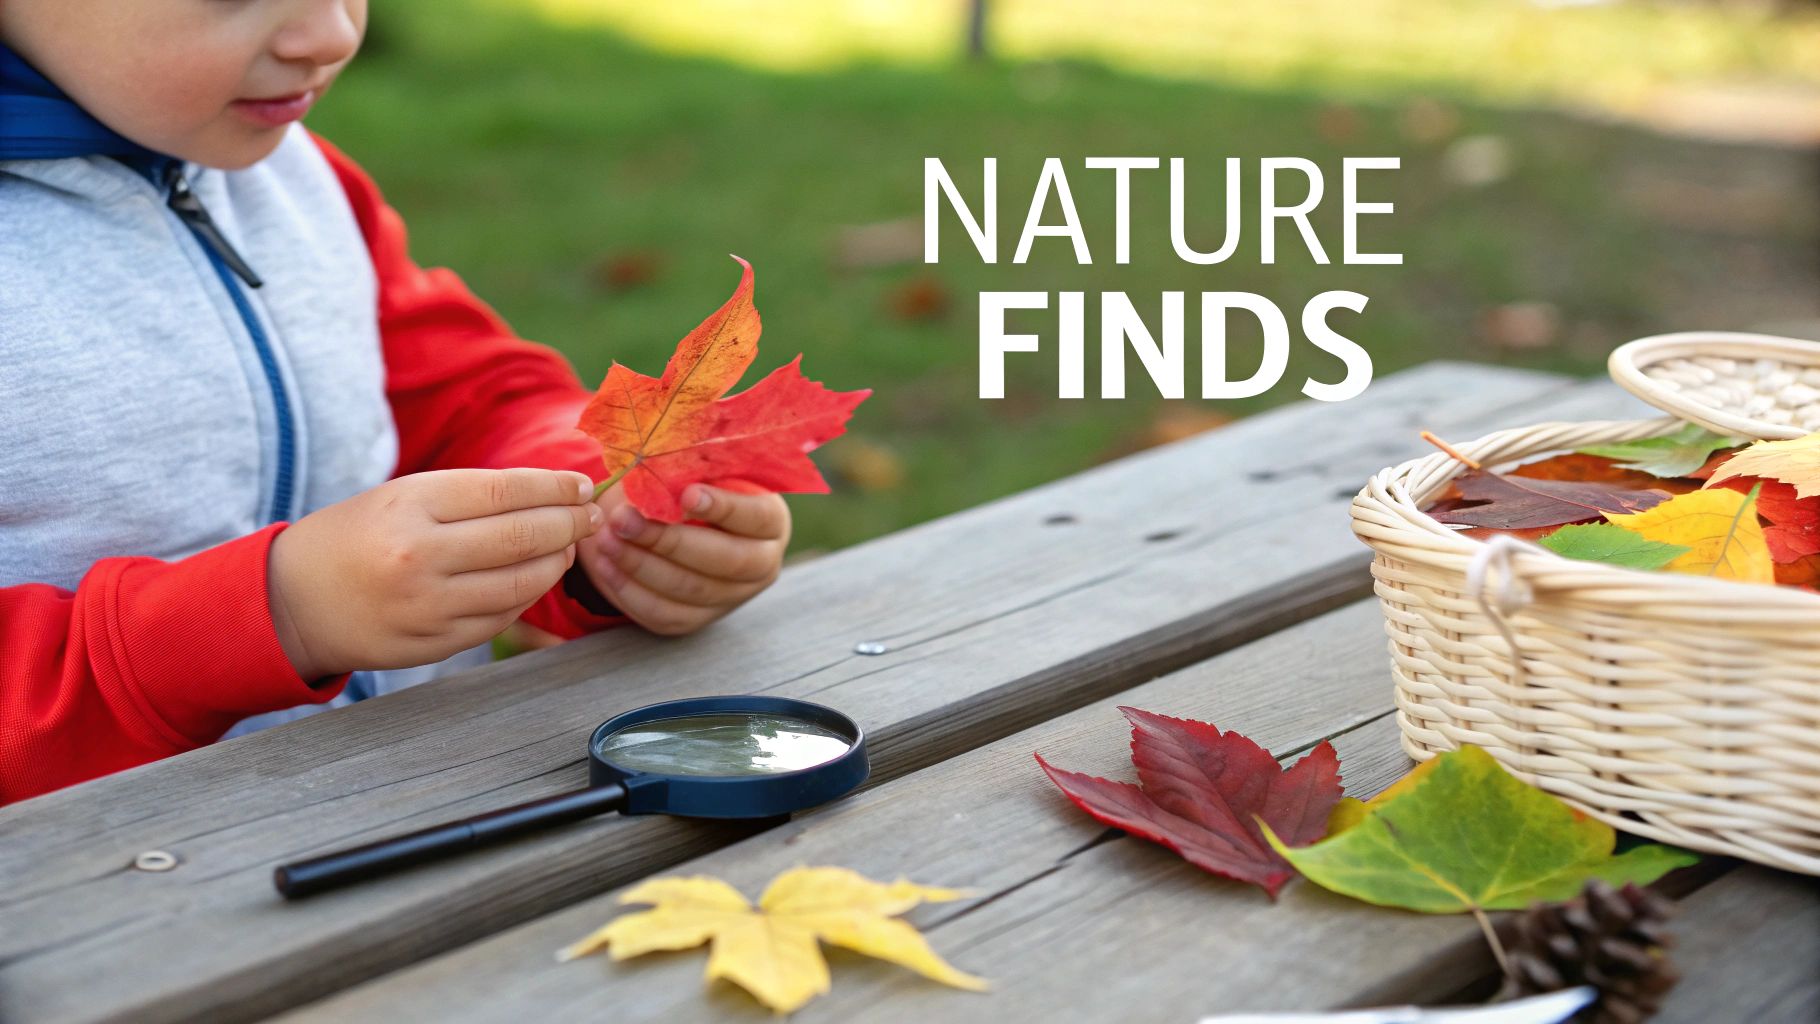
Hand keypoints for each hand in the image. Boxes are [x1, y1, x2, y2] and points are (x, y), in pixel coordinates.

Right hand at [268, 468, 601, 680]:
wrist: (293, 600)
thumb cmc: (357, 536)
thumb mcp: (402, 497)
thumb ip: (471, 496)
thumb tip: (553, 493)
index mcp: (411, 504)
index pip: (506, 490)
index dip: (555, 488)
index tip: (582, 486)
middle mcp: (420, 554)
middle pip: (523, 537)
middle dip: (570, 524)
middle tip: (590, 517)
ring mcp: (427, 604)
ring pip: (521, 583)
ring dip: (557, 562)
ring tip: (568, 547)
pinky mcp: (433, 643)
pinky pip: (501, 619)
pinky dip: (527, 596)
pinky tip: (534, 579)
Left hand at [580, 482, 789, 635]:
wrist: (678, 524)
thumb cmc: (690, 486)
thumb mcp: (698, 471)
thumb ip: (691, 468)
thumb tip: (663, 459)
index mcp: (770, 521)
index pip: (756, 517)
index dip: (724, 507)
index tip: (686, 494)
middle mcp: (761, 564)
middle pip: (723, 560)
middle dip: (668, 540)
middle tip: (623, 520)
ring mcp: (731, 597)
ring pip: (689, 590)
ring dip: (641, 565)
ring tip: (606, 539)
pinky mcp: (698, 619)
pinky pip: (664, 614)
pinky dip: (630, 591)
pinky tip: (606, 565)